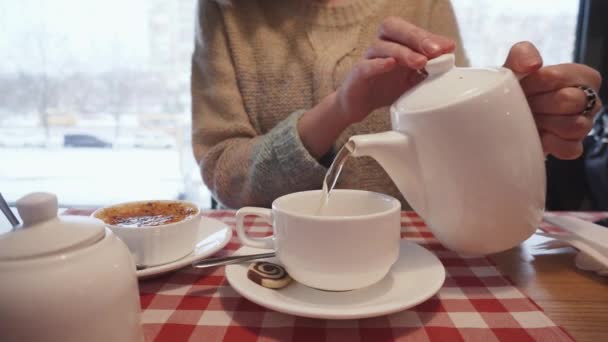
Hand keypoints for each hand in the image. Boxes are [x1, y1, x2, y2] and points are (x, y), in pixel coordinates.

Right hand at [336, 17, 454, 123]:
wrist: (359, 105)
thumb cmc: (385, 88)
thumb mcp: (412, 80)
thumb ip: (428, 71)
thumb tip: (450, 62)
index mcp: (396, 44)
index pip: (412, 31)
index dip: (430, 36)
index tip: (448, 47)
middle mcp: (382, 46)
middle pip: (394, 27)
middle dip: (417, 37)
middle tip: (436, 50)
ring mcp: (368, 59)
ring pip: (382, 46)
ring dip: (403, 52)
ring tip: (420, 62)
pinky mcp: (357, 74)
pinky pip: (366, 65)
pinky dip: (378, 64)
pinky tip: (391, 65)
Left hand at [503, 42, 602, 158]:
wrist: (504, 117)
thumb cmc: (517, 89)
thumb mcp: (515, 67)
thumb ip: (522, 54)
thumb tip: (533, 64)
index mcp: (583, 76)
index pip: (558, 77)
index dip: (534, 83)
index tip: (523, 87)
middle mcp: (589, 100)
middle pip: (570, 100)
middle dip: (540, 103)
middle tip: (526, 105)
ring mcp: (584, 125)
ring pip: (575, 126)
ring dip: (546, 123)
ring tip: (532, 119)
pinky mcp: (572, 147)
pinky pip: (570, 149)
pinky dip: (551, 144)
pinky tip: (538, 136)